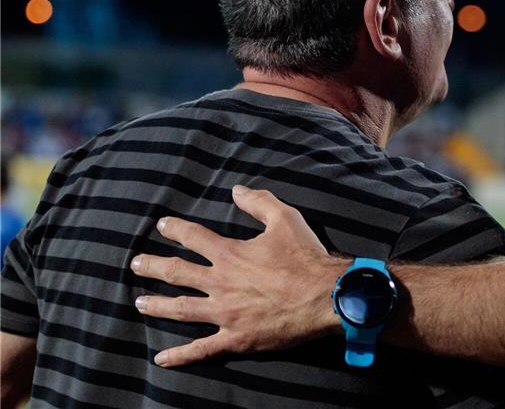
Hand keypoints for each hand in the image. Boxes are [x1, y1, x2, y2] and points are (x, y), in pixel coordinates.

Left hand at [131, 185, 347, 366]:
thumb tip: (236, 190)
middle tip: (136, 263)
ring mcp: (225, 313)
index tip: (162, 225)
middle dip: (152, 266)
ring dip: (157, 305)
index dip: (175, 229)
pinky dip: (181, 355)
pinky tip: (162, 358)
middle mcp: (220, 283)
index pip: (193, 237)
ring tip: (140, 302)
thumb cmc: (306, 257)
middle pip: (176, 273)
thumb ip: (259, 202)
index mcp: (230, 254)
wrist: (324, 297)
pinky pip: (202, 349)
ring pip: (181, 309)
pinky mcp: (236, 339)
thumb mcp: (285, 219)